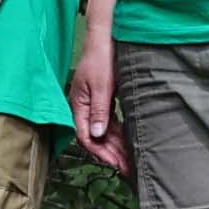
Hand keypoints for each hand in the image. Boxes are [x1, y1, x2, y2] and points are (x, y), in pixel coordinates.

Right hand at [70, 25, 130, 175]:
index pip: (86, 136)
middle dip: (111, 154)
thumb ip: (99, 111)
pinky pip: (108, 123)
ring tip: (130, 160)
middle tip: (128, 169)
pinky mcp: (102, 100)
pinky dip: (118, 134)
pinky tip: (128, 142)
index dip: (101, 153)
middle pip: (95, 137)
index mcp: (79, 104)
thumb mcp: (101, 86)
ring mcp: (92, 104)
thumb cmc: (101, 60)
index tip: (117, 164)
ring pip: (103, 131)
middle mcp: (83, 107)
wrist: (105, 39)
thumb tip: (97, 135)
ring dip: (115, 146)